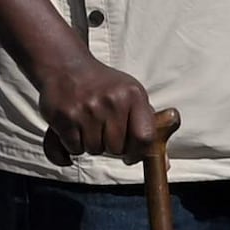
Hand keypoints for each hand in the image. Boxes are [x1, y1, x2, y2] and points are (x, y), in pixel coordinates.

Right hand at [35, 46, 164, 161]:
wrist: (65, 64)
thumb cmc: (103, 85)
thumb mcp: (131, 95)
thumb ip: (148, 126)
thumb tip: (165, 164)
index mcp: (133, 95)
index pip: (144, 137)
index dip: (139, 153)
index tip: (131, 155)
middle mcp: (112, 101)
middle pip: (117, 148)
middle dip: (111, 146)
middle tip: (103, 129)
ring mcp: (87, 109)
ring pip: (95, 150)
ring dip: (91, 144)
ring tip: (87, 124)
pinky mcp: (64, 117)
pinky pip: (74, 149)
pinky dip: (73, 145)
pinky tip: (73, 127)